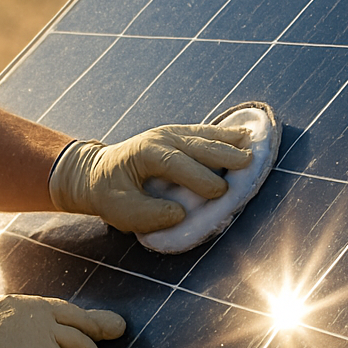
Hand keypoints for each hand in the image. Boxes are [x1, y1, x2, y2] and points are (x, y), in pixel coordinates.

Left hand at [48, 124, 252, 232]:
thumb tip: (180, 213)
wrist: (94, 172)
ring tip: (253, 142)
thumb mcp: (120, 211)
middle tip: (249, 163)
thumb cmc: (108, 194)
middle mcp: (160, 137)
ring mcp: (169, 133)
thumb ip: (148, 215)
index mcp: (145, 154)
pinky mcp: (177, 136)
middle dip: (223, 153)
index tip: (220, 192)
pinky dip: (224, 134)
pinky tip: (242, 134)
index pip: (176, 163)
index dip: (199, 177)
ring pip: (204, 134)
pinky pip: (204, 132)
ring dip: (229, 139)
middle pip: (196, 144)